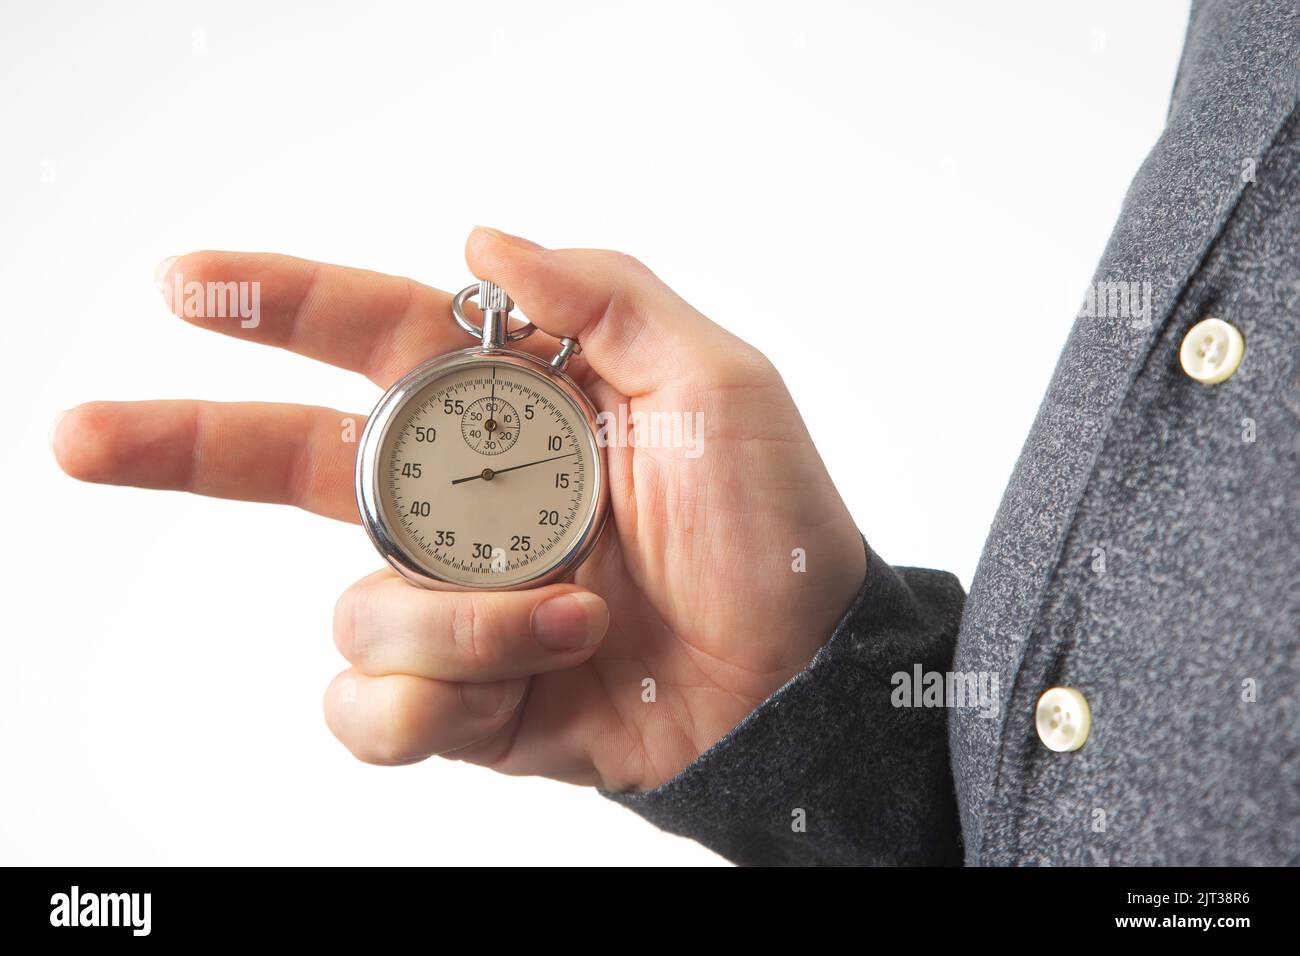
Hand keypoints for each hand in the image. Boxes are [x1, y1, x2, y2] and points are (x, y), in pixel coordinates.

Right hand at [52, 228, 866, 790]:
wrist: (797, 680)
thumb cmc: (774, 529)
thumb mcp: (717, 383)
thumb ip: (604, 295)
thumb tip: (478, 239)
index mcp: (509, 412)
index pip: (372, 342)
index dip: (283, 306)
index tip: (192, 284)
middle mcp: (460, 503)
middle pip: (288, 465)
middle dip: (188, 444)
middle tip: (85, 435)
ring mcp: (452, 605)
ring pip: (358, 608)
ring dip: (461, 618)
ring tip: (576, 614)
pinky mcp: (462, 697)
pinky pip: (376, 706)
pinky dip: (440, 696)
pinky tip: (530, 678)